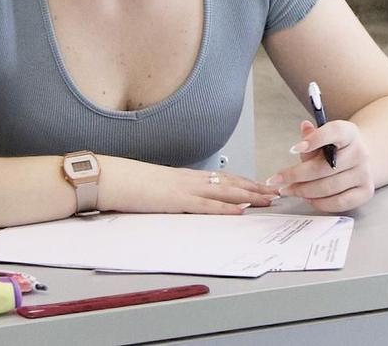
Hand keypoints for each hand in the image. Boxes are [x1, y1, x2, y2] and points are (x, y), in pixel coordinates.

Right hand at [102, 159, 278, 215]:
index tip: (262, 186)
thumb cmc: (129, 183)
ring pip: (225, 192)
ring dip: (249, 196)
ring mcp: (184, 189)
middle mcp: (190, 179)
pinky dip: (225, 208)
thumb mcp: (157, 187)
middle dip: (256, 188)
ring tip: (268, 200)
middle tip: (276, 192)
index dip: (245, 182)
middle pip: (231, 183)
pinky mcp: (176, 201)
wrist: (111, 177)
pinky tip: (240, 210)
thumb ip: (175, 193)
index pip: (223, 178)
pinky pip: (206, 206)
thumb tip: (187, 202)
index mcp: (186, 177)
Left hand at [265, 118, 373, 214]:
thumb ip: (312, 136)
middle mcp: (361, 152)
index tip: (292, 149)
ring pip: (329, 187)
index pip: (335, 132)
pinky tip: (308, 198)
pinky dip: (320, 202)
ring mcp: (365, 174)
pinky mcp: (365, 192)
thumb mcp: (324, 138)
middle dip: (296, 176)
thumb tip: (305, 127)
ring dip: (304, 191)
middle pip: (324, 167)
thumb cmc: (336, 150)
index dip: (315, 139)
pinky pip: (339, 202)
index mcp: (350, 133)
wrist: (360, 160)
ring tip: (289, 190)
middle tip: (278, 180)